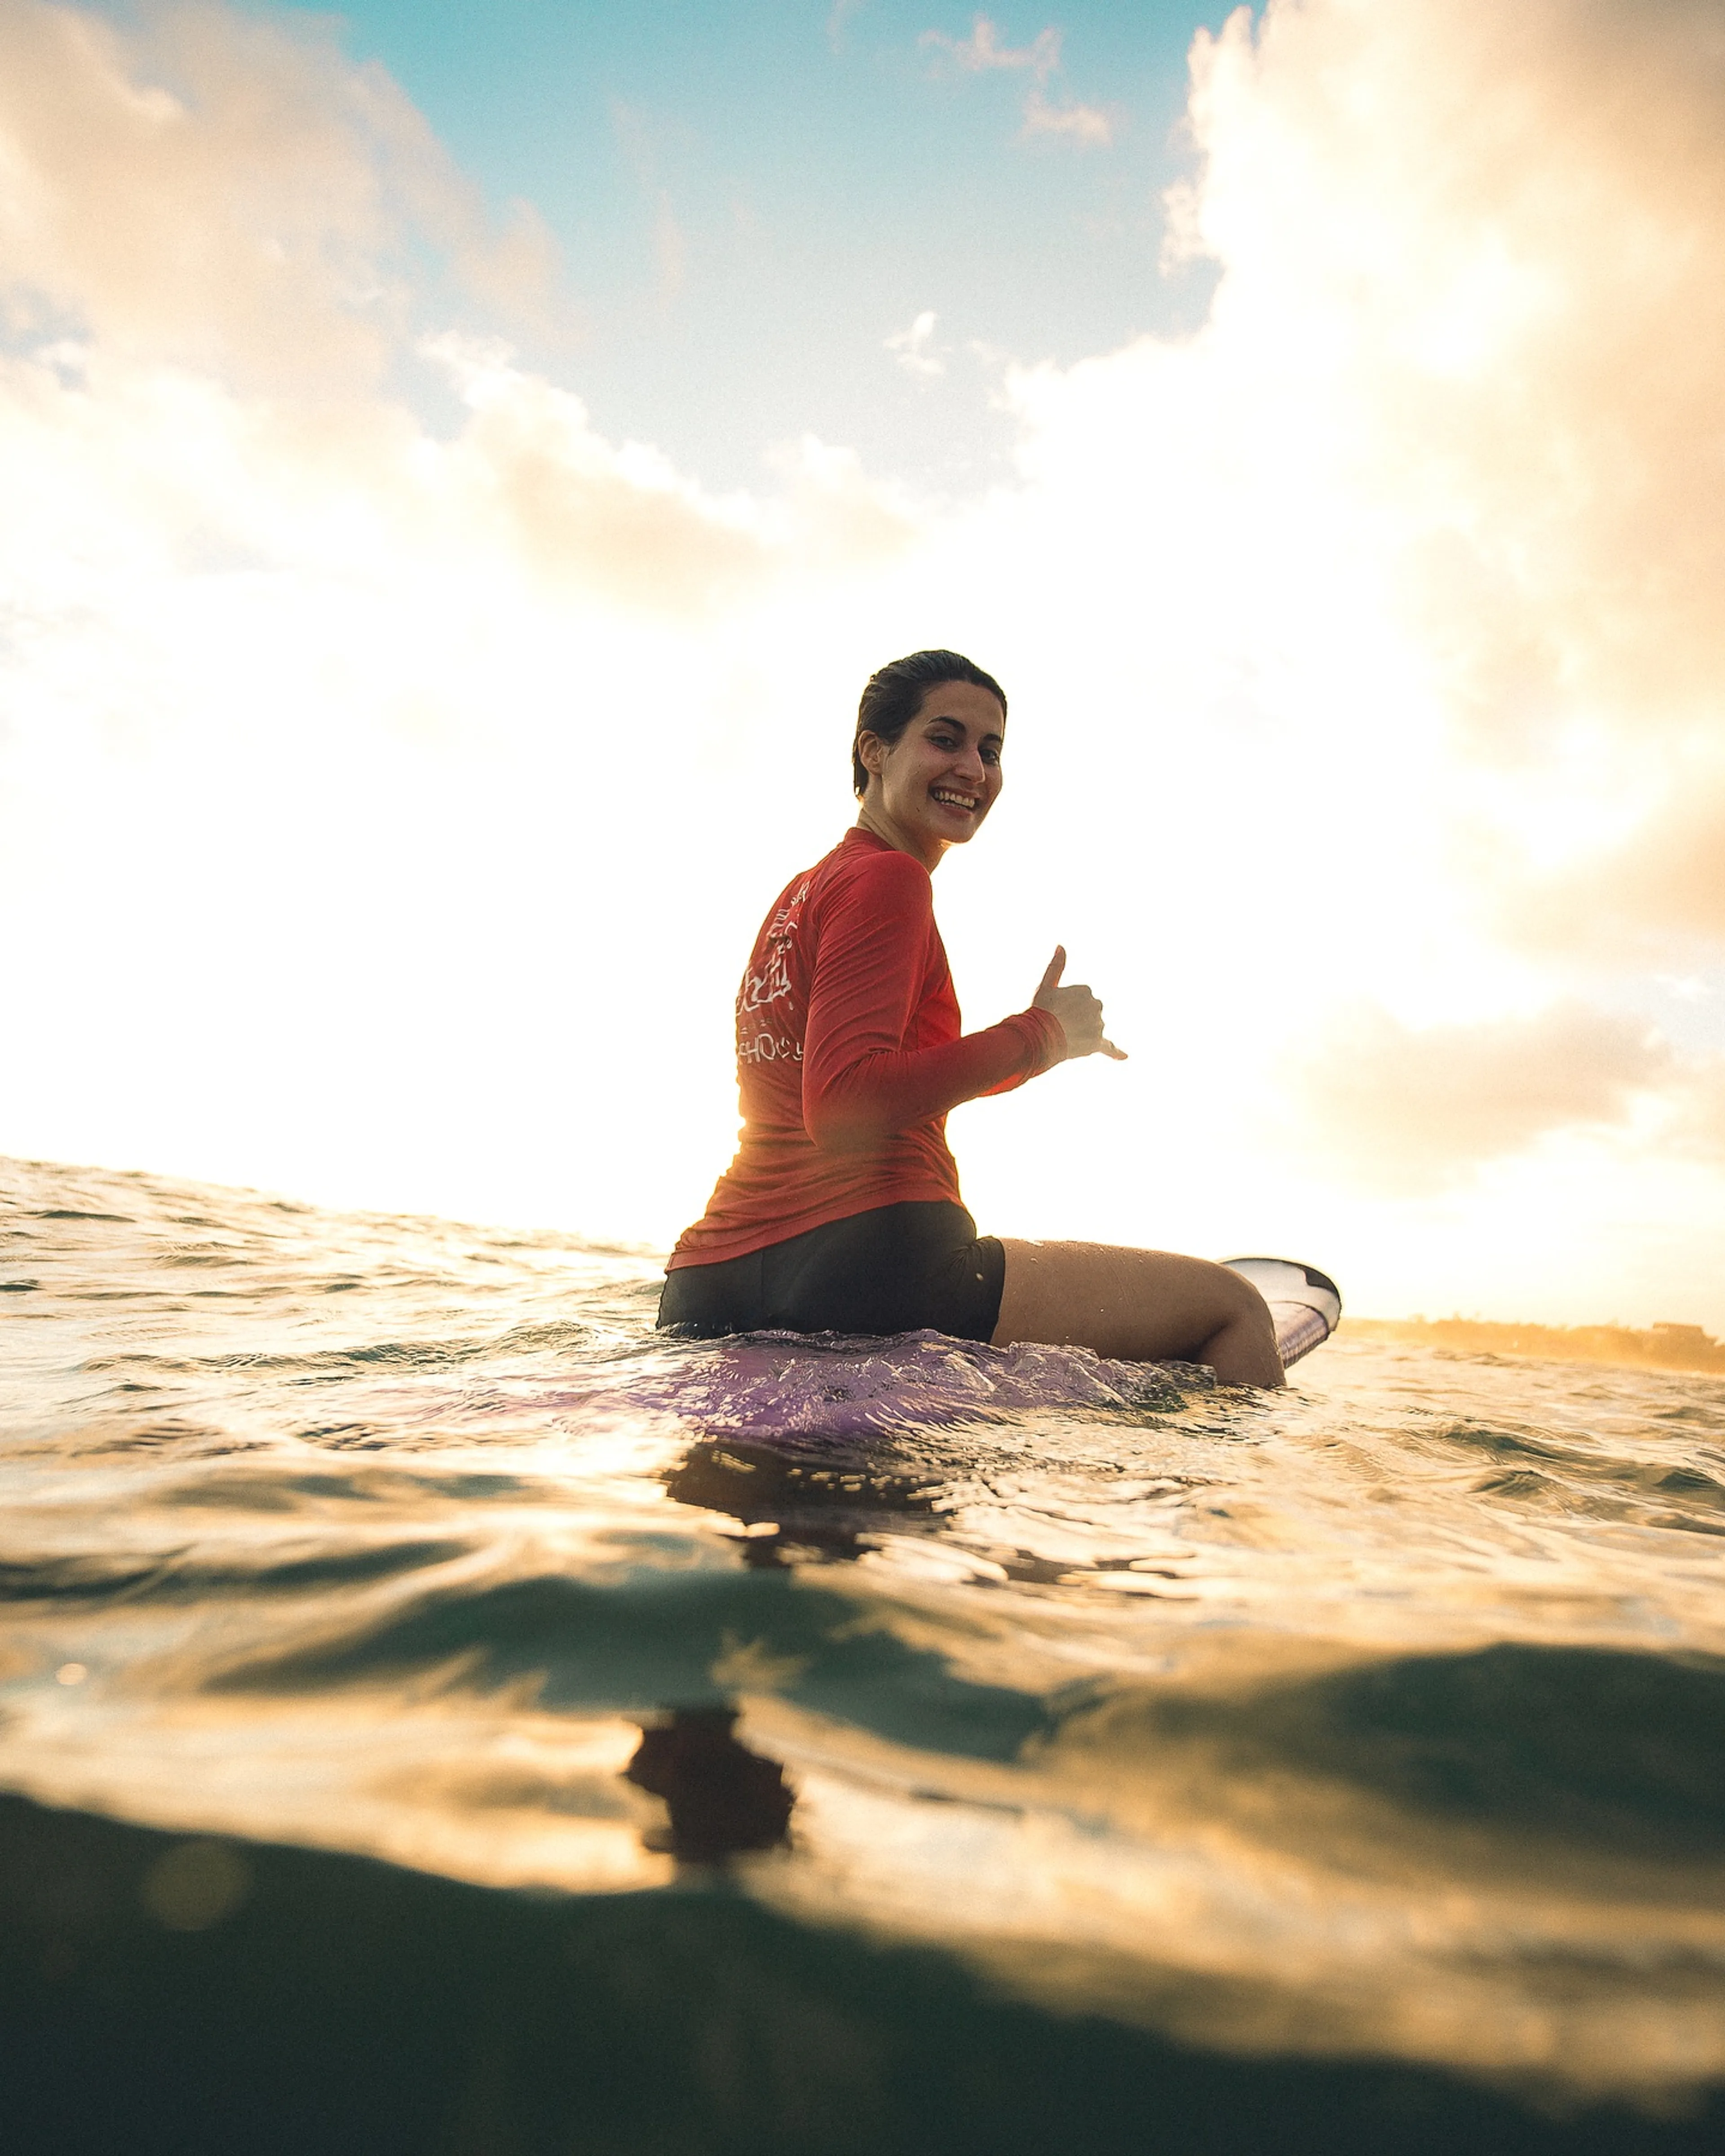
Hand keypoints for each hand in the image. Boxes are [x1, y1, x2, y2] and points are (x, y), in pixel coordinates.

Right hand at [1033, 946, 1126, 1062]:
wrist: (1040, 1036)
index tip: (1055, 1010)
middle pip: (1089, 1014)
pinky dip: (1116, 1053)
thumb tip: (1061, 945)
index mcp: (1086, 990)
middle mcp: (1096, 1006)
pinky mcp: (1096, 1042)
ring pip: (1092, 1030)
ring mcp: (1098, 1025)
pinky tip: (1126, 1057)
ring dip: (1080, 1033)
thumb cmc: (1041, 1010)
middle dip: (1076, 1019)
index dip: (1066, 1007)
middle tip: (1059, 1024)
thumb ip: (1056, 966)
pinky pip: (1109, 1047)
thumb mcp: (1046, 985)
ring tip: (1064, 1036)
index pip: (1080, 999)